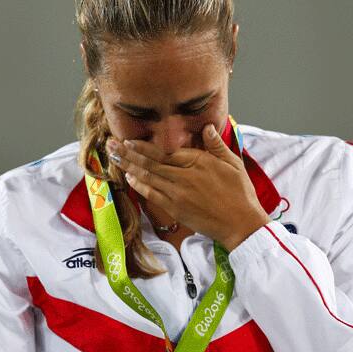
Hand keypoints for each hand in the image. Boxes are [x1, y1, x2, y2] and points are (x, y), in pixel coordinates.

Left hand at [106, 124, 270, 250]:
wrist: (241, 224)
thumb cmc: (240, 193)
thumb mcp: (233, 163)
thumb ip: (216, 145)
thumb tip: (207, 126)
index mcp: (199, 162)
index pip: (165, 151)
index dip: (144, 146)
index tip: (129, 140)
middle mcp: (185, 176)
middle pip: (151, 162)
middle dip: (129, 153)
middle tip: (111, 145)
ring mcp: (178, 194)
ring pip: (149, 177)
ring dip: (129, 167)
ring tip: (114, 158)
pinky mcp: (176, 209)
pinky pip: (153, 195)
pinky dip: (140, 185)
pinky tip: (129, 178)